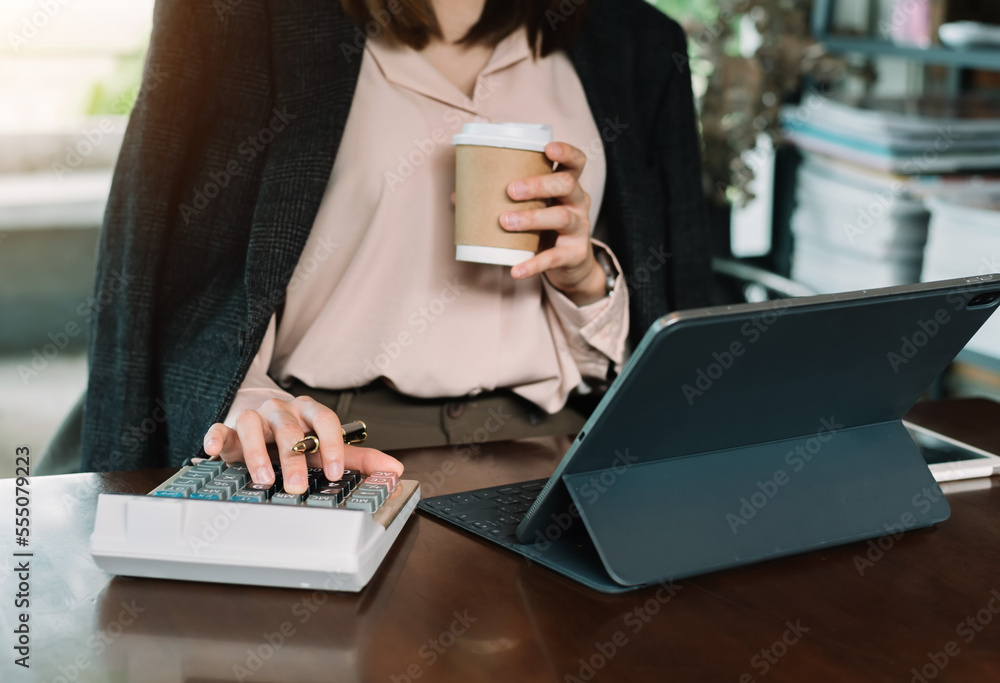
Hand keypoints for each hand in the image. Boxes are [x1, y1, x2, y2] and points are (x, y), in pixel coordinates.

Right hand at [202, 396, 402, 494]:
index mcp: (310, 412)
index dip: (331, 445)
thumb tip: (396, 471)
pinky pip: (220, 427)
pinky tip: (213, 450)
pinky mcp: (228, 427)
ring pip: (252, 424)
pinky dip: (216, 436)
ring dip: (258, 452)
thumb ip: (361, 458)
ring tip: (264, 480)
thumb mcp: (328, 445)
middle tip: (297, 487)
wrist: (265, 417)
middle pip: (289, 428)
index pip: (326, 420)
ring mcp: (254, 416)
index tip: (335, 473)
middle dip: (294, 458)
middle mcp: (283, 410)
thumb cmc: (300, 436)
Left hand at [501, 141, 606, 305]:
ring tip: (505, 222)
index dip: (566, 152)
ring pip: (561, 217)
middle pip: (566, 185)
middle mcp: (578, 202)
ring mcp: (580, 228)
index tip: (547, 148)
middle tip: (511, 190)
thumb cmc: (547, 228)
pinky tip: (516, 270)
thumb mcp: (535, 209)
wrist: (571, 266)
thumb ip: (503, 199)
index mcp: (568, 186)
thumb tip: (457, 196)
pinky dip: (533, 264)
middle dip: (539, 184)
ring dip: (532, 218)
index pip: (576, 162)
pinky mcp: (575, 254)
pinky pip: (553, 258)